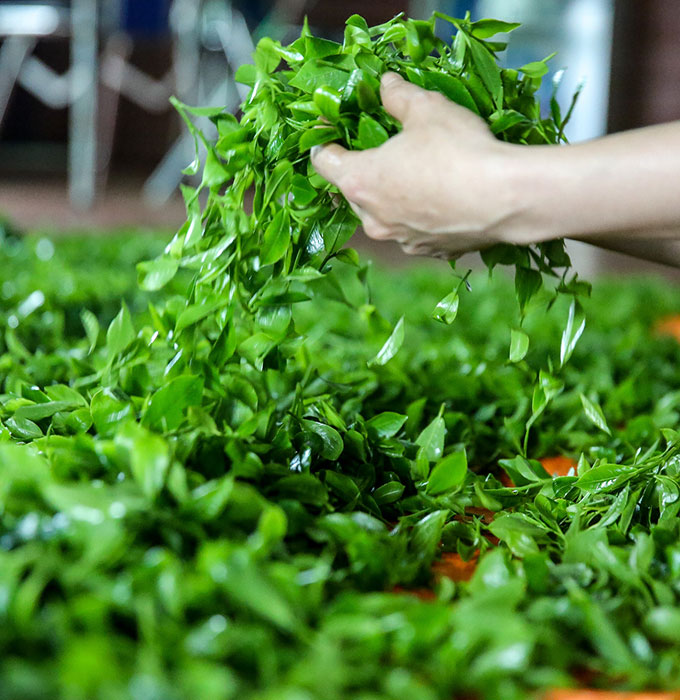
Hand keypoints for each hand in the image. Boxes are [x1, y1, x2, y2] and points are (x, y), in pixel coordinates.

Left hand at [311, 72, 523, 258]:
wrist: (506, 198)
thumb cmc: (458, 149)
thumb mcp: (427, 108)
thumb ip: (398, 96)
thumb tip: (385, 84)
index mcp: (360, 181)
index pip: (324, 162)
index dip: (326, 143)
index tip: (335, 133)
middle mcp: (373, 219)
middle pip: (355, 192)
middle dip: (366, 172)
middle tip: (387, 152)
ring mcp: (401, 240)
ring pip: (386, 216)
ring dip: (394, 198)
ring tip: (420, 177)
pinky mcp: (429, 252)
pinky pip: (415, 231)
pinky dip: (422, 218)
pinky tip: (444, 201)